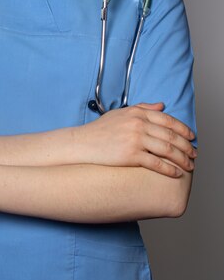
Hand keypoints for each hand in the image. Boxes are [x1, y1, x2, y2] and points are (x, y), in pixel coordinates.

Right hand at [76, 102, 196, 176]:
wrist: (84, 143)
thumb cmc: (101, 129)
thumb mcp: (121, 113)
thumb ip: (143, 108)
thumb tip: (162, 105)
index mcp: (137, 113)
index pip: (168, 120)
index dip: (183, 129)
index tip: (192, 138)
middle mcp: (138, 124)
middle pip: (170, 135)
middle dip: (186, 146)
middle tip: (195, 154)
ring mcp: (135, 139)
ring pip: (167, 149)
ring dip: (182, 159)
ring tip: (189, 165)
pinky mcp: (130, 155)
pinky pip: (156, 163)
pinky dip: (169, 169)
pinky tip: (176, 173)